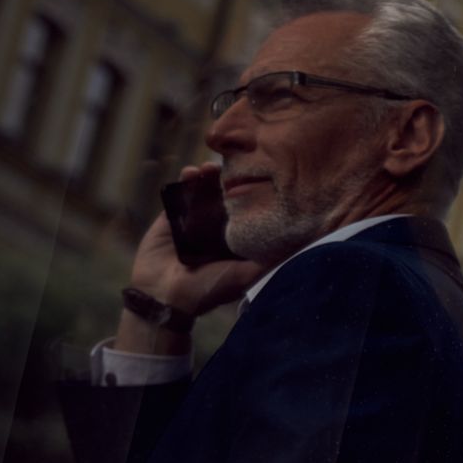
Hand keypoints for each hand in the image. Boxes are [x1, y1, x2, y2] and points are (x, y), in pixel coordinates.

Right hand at [127, 163, 266, 316]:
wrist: (164, 296)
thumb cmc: (207, 290)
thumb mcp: (243, 277)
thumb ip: (266, 262)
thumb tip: (299, 249)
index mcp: (235, 242)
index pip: (249, 213)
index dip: (255, 197)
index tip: (264, 180)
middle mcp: (217, 230)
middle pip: (228, 198)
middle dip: (232, 181)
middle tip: (238, 167)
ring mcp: (194, 221)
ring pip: (205, 191)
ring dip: (209, 176)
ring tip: (213, 166)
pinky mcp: (172, 216)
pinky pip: (179, 193)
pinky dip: (186, 180)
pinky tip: (192, 171)